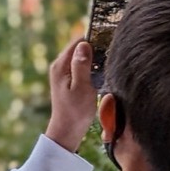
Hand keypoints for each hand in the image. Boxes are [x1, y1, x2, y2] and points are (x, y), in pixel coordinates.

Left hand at [45, 36, 98, 150]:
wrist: (67, 130)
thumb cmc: (75, 111)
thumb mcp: (82, 87)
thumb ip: (82, 65)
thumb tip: (84, 44)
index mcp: (60, 65)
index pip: (78, 41)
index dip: (94, 40)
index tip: (109, 44)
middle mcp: (59, 66)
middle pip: (80, 48)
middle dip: (95, 49)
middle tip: (110, 57)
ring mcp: (63, 73)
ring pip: (82, 57)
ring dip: (94, 60)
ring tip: (106, 66)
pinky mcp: (68, 80)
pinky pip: (81, 66)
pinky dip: (91, 68)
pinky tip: (100, 75)